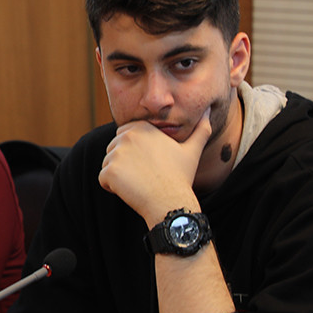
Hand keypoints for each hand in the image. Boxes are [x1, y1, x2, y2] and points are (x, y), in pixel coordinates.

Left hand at [99, 108, 211, 225]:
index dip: (135, 152)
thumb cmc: (180, 176)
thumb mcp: (192, 149)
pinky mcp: (109, 171)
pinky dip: (113, 187)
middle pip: (114, 149)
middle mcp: (126, 136)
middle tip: (145, 174)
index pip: (124, 136)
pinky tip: (131, 190)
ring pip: (108, 164)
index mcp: (142, 127)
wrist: (170, 201)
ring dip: (119, 175)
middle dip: (125, 162)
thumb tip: (209, 112)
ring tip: (140, 182)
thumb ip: (201, 129)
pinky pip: (103, 179)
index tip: (150, 163)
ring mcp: (116, 153)